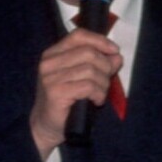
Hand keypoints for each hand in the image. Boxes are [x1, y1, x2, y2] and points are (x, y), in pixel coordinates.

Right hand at [30, 29, 122, 158]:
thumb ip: (97, 64)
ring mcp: (50, 77)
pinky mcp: (56, 92)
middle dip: (105, 67)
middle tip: (106, 81)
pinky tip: (96, 101)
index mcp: (52, 54)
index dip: (100, 41)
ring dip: (103, 84)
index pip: (79, 36)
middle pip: (88, 53)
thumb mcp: (80, 77)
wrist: (45, 125)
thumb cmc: (64, 100)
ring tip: (100, 94)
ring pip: (91, 70)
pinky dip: (99, 94)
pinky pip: (88, 86)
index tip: (114, 51)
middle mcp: (49, 62)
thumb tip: (116, 56)